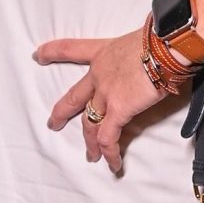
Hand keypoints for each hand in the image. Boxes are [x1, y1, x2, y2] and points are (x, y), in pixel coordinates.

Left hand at [35, 28, 167, 176]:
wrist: (165, 47)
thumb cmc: (160, 39)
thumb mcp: (141, 39)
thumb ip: (138, 51)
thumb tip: (153, 56)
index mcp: (103, 53)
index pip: (71, 49)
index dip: (53, 52)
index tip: (38, 55)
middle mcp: (99, 74)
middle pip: (74, 97)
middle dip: (62, 112)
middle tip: (53, 123)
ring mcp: (106, 94)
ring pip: (89, 123)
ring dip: (90, 142)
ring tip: (90, 155)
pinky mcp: (118, 111)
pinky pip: (109, 138)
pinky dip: (109, 153)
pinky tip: (112, 163)